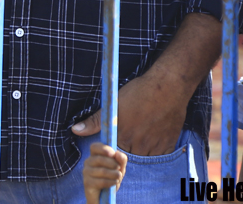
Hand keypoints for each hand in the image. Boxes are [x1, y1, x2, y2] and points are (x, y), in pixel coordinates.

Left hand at [70, 69, 184, 155]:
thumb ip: (95, 121)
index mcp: (122, 135)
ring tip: (145, 129)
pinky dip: (157, 148)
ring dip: (143, 147)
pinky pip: (159, 156)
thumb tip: (75, 130)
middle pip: (129, 154)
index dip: (117, 141)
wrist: (167, 86)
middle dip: (130, 145)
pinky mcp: (167, 145)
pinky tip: (155, 133)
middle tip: (136, 128)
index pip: (113, 150)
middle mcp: (137, 143)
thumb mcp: (114, 103)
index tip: (123, 131)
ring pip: (144, 156)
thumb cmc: (139, 92)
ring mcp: (153, 145)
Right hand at [83, 143, 127, 203]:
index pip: (94, 146)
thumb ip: (121, 160)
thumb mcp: (119, 168)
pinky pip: (101, 181)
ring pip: (101, 170)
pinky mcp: (87, 183)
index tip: (112, 153)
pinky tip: (114, 183)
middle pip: (99, 159)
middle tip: (119, 169)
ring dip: (113, 174)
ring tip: (119, 177)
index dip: (103, 148)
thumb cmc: (111, 178)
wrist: (104, 196)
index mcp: (95, 155)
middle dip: (112, 163)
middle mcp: (88, 162)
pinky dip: (110, 182)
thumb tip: (118, 154)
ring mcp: (86, 172)